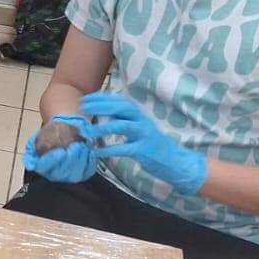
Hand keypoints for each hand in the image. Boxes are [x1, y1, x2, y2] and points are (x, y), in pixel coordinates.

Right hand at [23, 116, 98, 183]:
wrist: (64, 132)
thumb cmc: (50, 134)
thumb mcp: (37, 137)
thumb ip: (33, 147)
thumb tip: (31, 165)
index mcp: (41, 166)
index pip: (44, 167)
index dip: (52, 160)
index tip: (61, 151)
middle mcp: (54, 174)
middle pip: (62, 172)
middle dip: (71, 158)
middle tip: (76, 145)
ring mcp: (68, 176)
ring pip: (76, 174)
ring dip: (81, 159)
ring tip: (82, 145)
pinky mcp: (82, 174)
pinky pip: (88, 171)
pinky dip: (90, 161)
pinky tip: (89, 151)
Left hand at [81, 92, 208, 194]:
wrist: (175, 160)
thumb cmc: (151, 143)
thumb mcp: (138, 127)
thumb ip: (123, 119)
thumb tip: (102, 110)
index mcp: (139, 115)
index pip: (120, 101)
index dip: (102, 98)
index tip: (85, 99)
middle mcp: (142, 121)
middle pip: (121, 108)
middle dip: (101, 106)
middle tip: (83, 108)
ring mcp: (144, 135)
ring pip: (122, 126)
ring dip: (102, 128)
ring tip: (87, 132)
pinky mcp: (144, 150)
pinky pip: (124, 148)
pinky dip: (109, 150)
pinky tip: (97, 152)